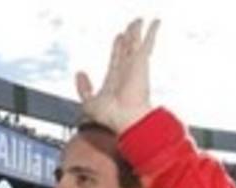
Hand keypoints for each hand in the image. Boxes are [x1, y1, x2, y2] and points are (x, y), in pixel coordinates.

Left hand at [75, 18, 160, 132]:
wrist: (125, 119)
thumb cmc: (109, 116)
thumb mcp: (89, 103)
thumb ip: (84, 88)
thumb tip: (80, 73)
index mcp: (114, 80)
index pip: (115, 59)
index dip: (117, 48)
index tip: (118, 38)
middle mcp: (125, 72)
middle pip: (126, 50)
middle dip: (127, 38)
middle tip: (128, 28)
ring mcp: (134, 66)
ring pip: (135, 43)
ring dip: (136, 31)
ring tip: (138, 20)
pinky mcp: (141, 62)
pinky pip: (147, 42)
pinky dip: (152, 31)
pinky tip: (156, 21)